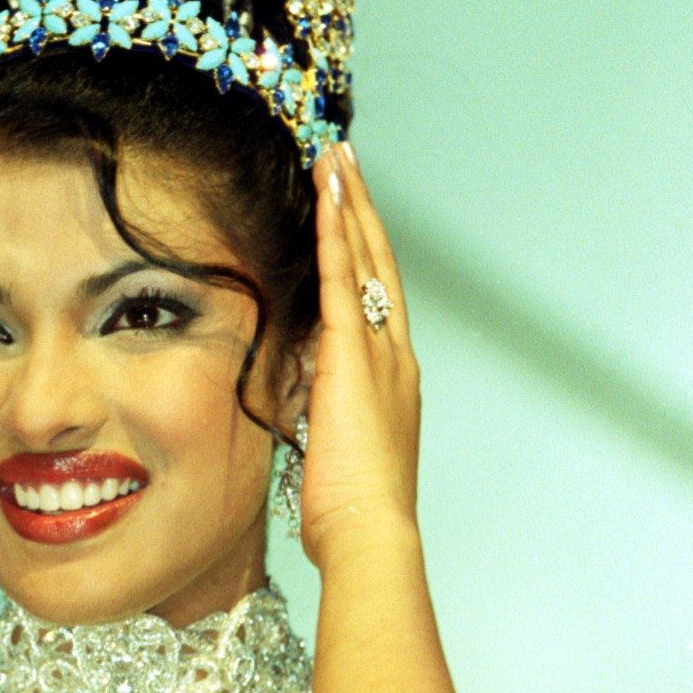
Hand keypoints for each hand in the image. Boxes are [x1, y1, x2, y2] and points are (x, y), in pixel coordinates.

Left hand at [298, 144, 421, 570]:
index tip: (351, 212)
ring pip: (365, 260)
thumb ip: (321, 414)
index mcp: (390, 380)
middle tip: (346, 161)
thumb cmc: (351, 513)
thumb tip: (298, 397)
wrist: (370, 532)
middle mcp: (394, 356)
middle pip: (379, 265)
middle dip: (362, 211)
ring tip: (336, 159)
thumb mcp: (334, 450)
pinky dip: (337, 234)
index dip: (365, 252)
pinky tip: (326, 198)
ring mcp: (378, 352)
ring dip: (350, 206)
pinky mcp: (352, 355)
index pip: (376, 300)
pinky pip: (344, 279)